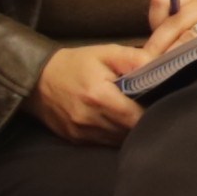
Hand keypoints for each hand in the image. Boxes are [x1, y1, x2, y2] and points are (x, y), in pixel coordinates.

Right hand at [30, 42, 148, 144]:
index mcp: (99, 96)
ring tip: (130, 115)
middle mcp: (90, 119)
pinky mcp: (76, 140)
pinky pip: (104, 143)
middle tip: (146, 109)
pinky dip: (113, 135)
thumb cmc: (76, 63)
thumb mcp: (105, 52)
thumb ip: (134, 59)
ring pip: (118, 141)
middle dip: (141, 123)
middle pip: (129, 132)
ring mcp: (82, 133)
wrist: (37, 79)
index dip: (150, 113)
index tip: (155, 103)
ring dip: (127, 130)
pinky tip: (114, 121)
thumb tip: (159, 67)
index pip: (136, 117)